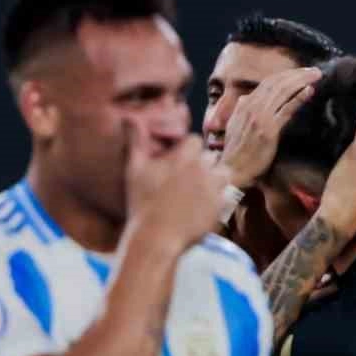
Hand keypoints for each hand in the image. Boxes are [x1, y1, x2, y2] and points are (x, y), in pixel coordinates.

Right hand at [124, 124, 230, 250]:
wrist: (157, 238)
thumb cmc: (143, 202)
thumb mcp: (134, 168)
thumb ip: (135, 141)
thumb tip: (129, 118)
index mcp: (184, 157)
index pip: (194, 140)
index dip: (186, 149)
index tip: (177, 159)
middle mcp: (203, 170)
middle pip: (210, 157)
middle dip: (201, 163)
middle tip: (187, 177)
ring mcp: (214, 189)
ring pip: (223, 174)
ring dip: (214, 178)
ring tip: (201, 188)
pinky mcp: (220, 208)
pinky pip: (227, 196)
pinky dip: (218, 197)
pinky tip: (204, 205)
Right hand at [221, 68, 321, 187]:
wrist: (232, 171)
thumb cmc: (235, 152)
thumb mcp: (234, 126)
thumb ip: (241, 110)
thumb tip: (246, 97)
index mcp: (244, 105)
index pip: (268, 82)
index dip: (286, 75)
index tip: (300, 73)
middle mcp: (251, 107)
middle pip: (277, 83)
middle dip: (297, 74)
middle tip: (314, 71)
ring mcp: (260, 118)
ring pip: (283, 92)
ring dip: (301, 81)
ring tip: (316, 76)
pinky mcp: (269, 131)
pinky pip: (286, 110)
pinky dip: (298, 98)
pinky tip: (309, 91)